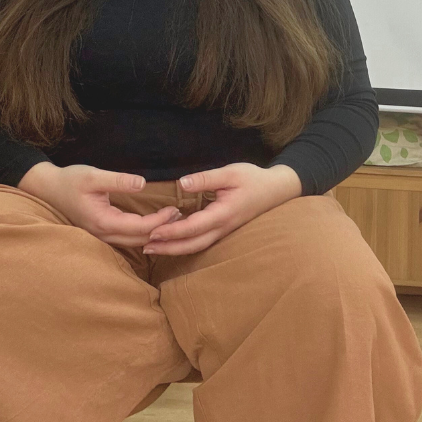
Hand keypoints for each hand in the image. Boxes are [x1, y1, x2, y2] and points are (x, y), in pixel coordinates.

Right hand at [17, 162, 182, 248]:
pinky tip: (152, 224)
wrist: (48, 188)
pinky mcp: (101, 233)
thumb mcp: (94, 176)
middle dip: (161, 230)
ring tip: (170, 219)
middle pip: (140, 240)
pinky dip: (142, 234)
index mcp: (103, 222)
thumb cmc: (70, 180)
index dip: (160, 221)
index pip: (140, 228)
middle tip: (180, 215)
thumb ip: (119, 180)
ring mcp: (101, 237)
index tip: (175, 209)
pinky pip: (126, 239)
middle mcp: (103, 234)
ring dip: (153, 233)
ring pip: (133, 242)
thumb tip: (143, 184)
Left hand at [141, 163, 302, 255]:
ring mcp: (224, 231)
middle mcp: (222, 228)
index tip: (152, 232)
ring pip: (197, 246)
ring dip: (174, 248)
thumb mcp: (231, 173)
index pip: (193, 227)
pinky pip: (202, 241)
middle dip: (168, 248)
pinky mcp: (223, 230)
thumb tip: (182, 183)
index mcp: (223, 214)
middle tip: (144, 247)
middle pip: (192, 244)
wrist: (276, 190)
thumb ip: (206, 179)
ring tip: (153, 247)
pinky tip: (172, 238)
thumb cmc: (253, 179)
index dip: (171, 231)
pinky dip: (184, 243)